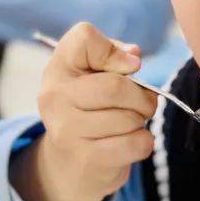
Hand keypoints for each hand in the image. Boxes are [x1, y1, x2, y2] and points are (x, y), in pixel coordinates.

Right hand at [11, 22, 157, 200]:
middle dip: (142, 96)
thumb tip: (133, 56)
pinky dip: (143, 142)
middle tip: (142, 104)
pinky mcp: (86, 159)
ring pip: (129, 118)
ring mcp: (67, 130)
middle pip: (116, 86)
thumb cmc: (89, 109)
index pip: (84, 37)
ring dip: (141, 121)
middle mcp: (55, 97)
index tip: (125, 67)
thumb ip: (112, 54)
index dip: (113, 50)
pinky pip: (136, 143)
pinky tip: (130, 142)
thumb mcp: (92, 74)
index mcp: (58, 68)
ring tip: (129, 124)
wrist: (68, 163)